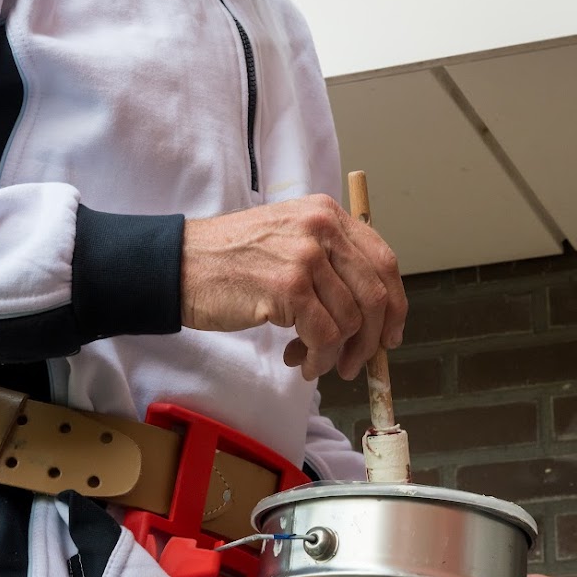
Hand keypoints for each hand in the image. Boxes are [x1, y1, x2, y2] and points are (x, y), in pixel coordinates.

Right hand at [181, 195, 406, 381]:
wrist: (181, 264)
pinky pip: (325, 336)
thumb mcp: (288, 239)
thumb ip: (330, 262)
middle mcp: (322, 228)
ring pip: (351, 321)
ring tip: (311, 359)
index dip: (395, 305)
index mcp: (327, 214)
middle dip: (371, 339)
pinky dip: (318, 359)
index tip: (390, 334)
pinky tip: (300, 361)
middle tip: (354, 363)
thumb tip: (372, 313)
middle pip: (376, 294)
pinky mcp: (288, 287)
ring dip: (336, 353)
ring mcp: (306, 256)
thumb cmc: (232, 259)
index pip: (384, 262)